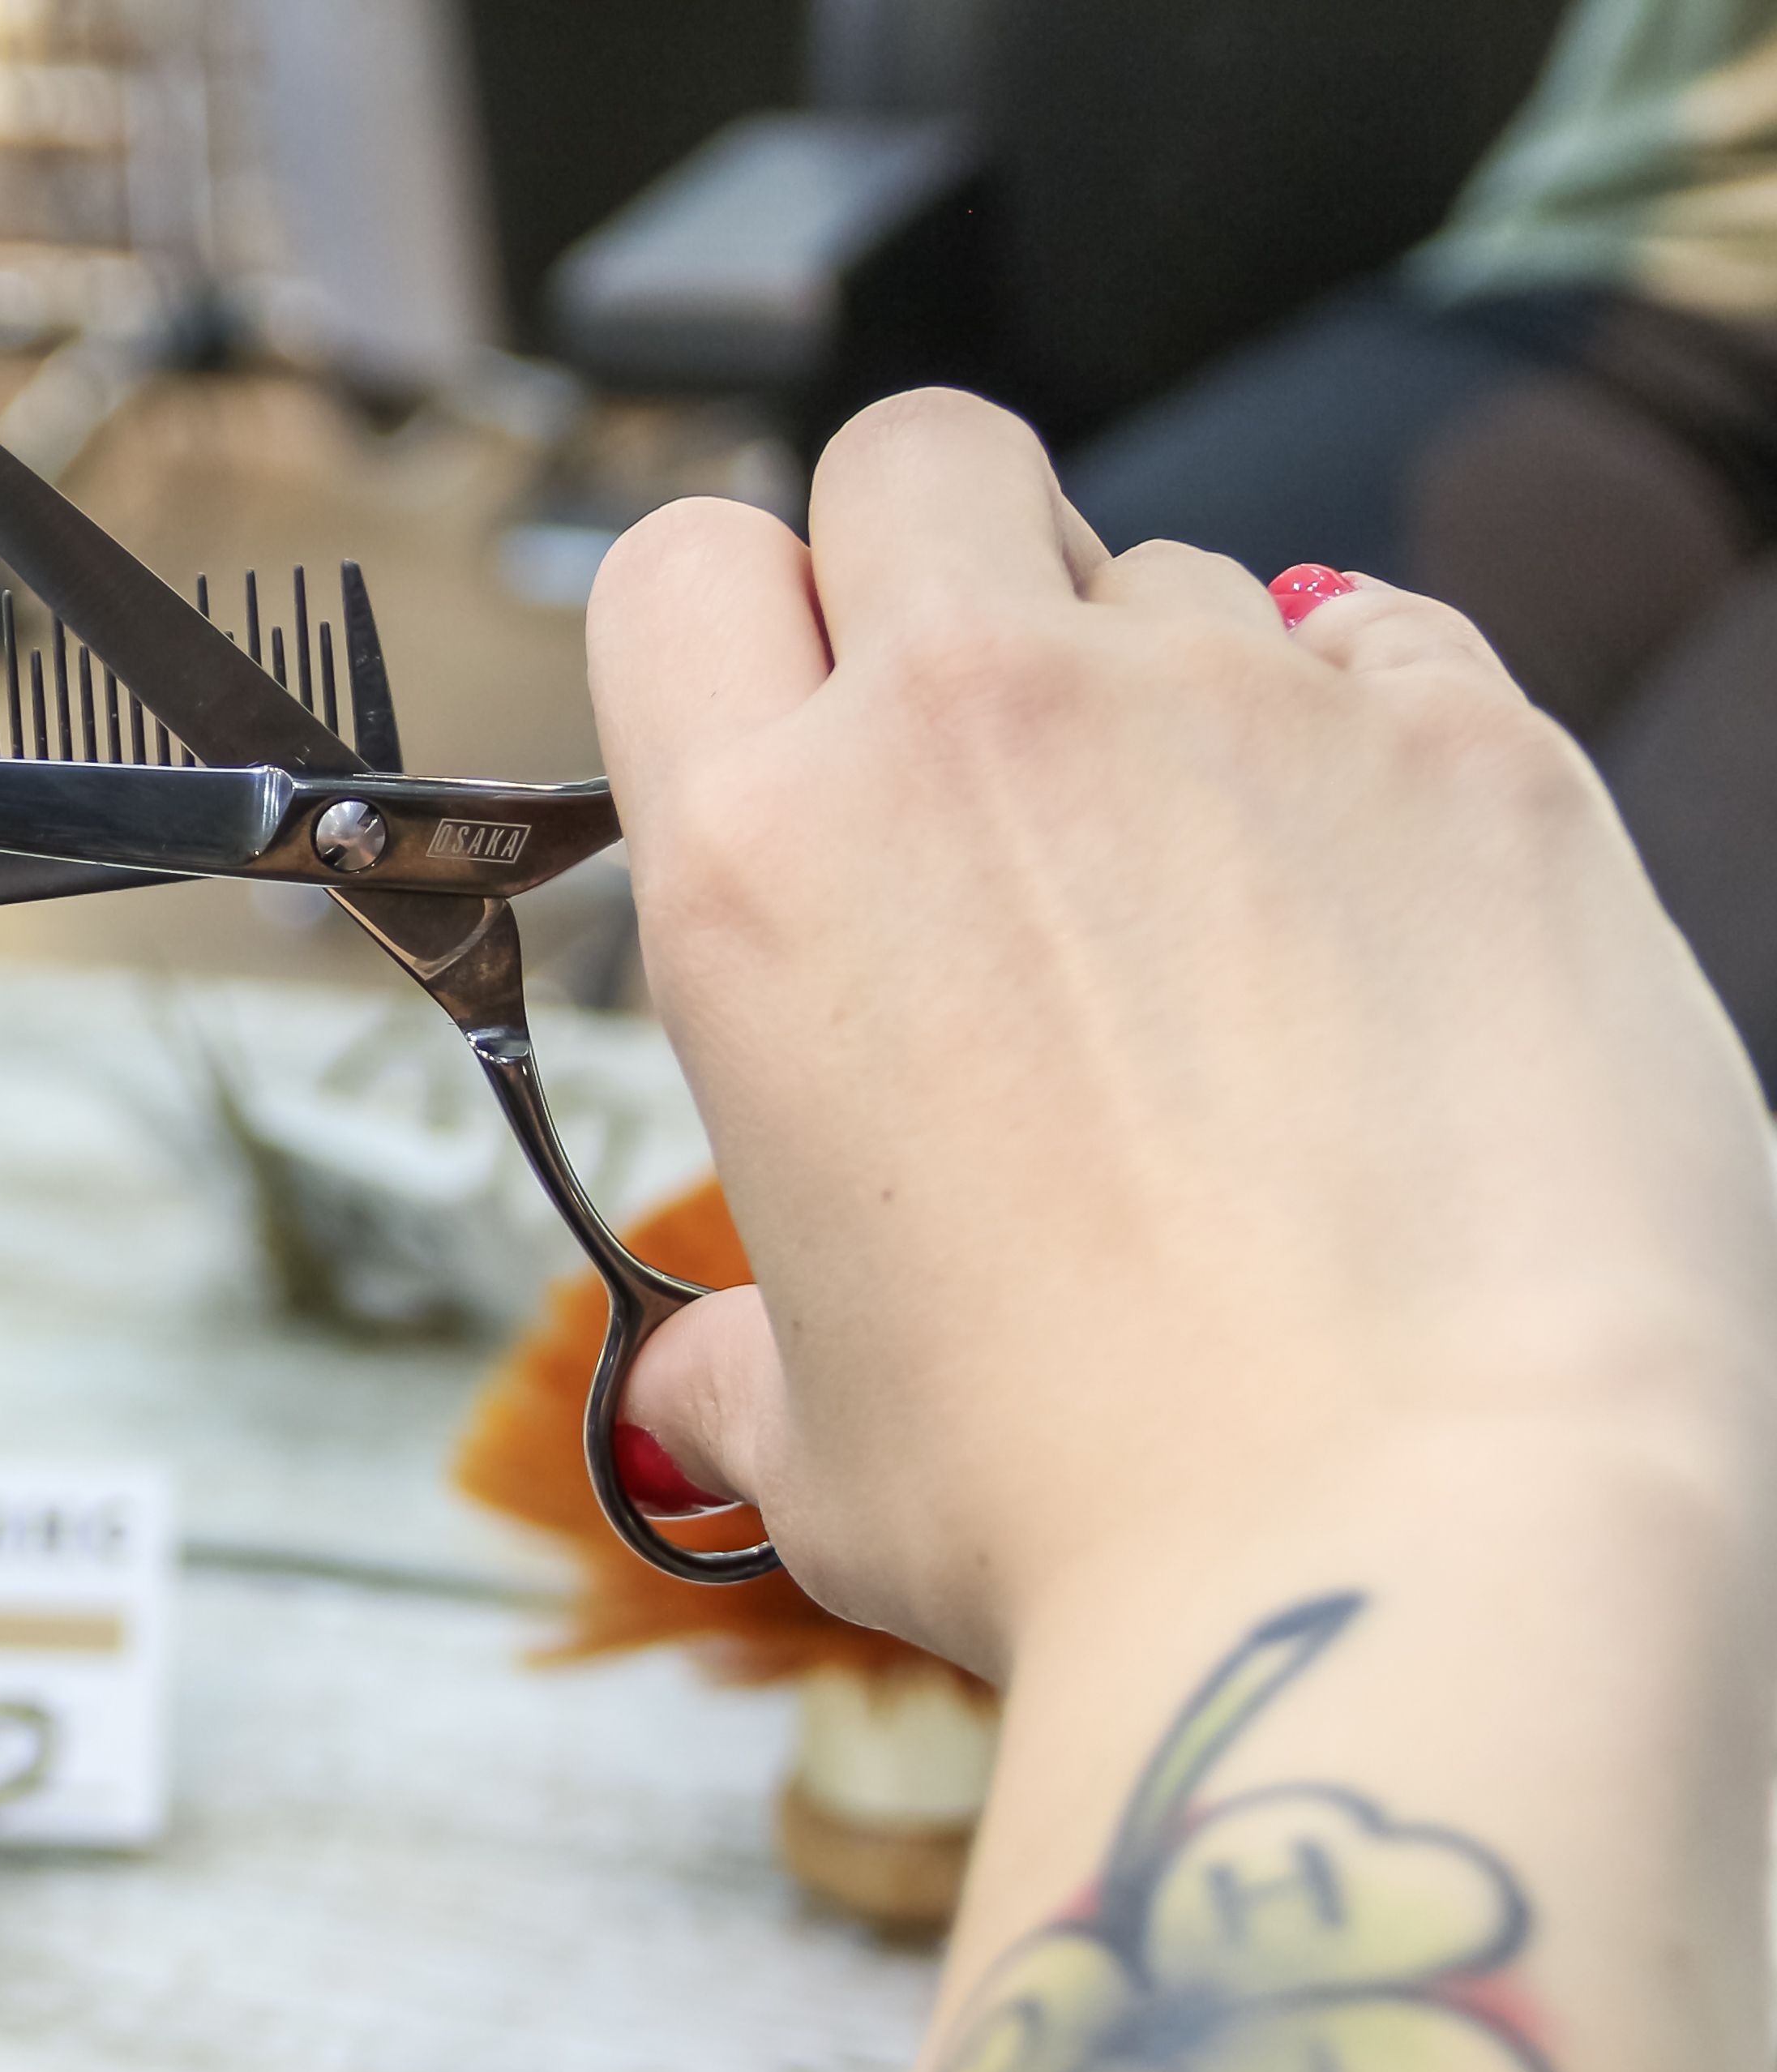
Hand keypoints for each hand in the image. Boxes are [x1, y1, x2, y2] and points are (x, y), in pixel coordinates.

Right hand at [587, 392, 1776, 1671]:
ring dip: (1172, 690)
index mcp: (764, 868)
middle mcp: (978, 729)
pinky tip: (1390, 919)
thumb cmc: (1090, 1504)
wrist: (1419, 1532)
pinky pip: (1396, 640)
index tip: (793, 736)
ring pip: (1176, 564)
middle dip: (939, 559)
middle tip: (992, 753)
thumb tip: (692, 1389)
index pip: (676, 565)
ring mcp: (1243, 709)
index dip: (736, 633)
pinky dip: (1377, 739)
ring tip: (1228, 919)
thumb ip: (736, 1364)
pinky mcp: (1480, 746)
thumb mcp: (821, 1440)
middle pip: (917, 454)